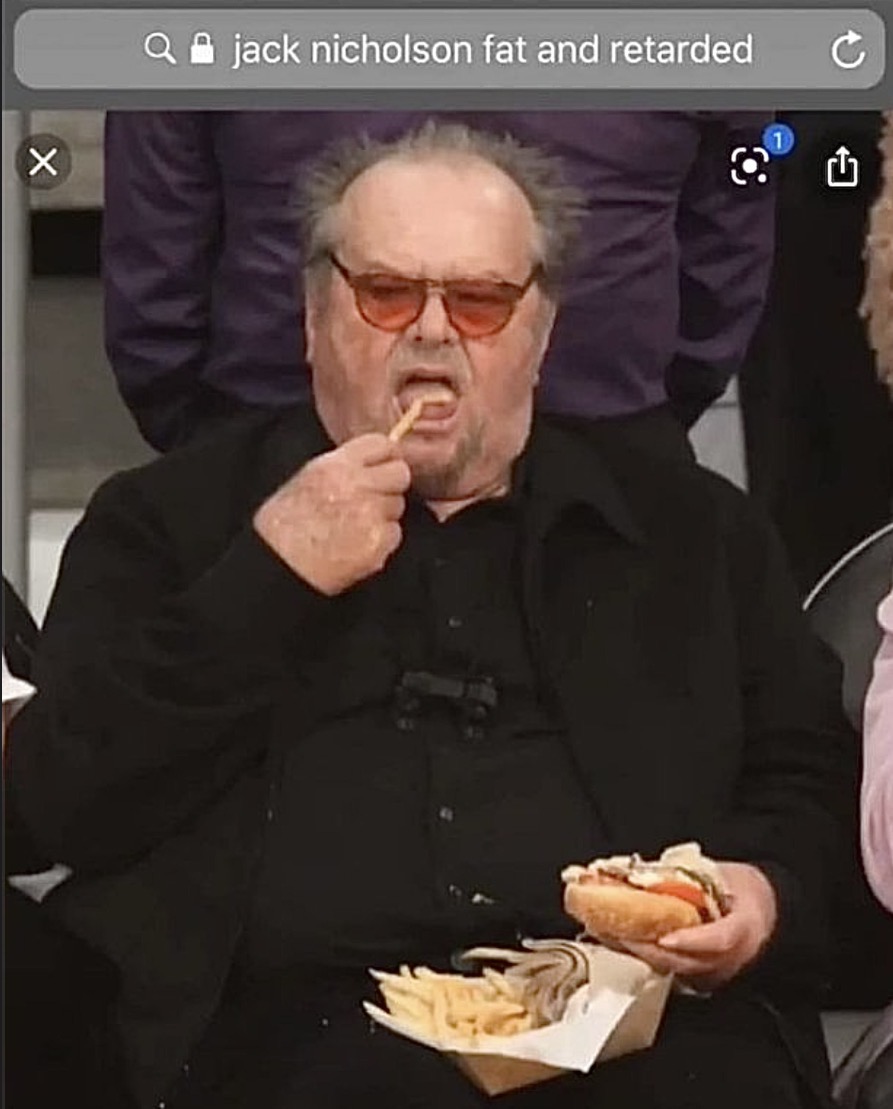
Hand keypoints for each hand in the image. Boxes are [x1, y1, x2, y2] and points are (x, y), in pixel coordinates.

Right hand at [253, 433, 410, 594]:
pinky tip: (357, 545)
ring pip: (397, 506)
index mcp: (337, 465)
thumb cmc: (283, 525)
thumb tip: (371, 464)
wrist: (278, 564)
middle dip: (391, 485)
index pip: (382, 444)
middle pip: (400, 474)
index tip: (385, 465)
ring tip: (355, 527)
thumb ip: (343, 467)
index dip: (387, 456)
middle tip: (374, 499)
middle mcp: (357, 485)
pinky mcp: (377, 543)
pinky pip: (394, 535)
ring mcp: (371, 515)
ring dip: (384, 515)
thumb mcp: (307, 478)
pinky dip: (381, 541)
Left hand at [617, 862, 777, 990]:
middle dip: (651, 950)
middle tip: (619, 933)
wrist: (767, 911)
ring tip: (613, 936)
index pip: (719, 940)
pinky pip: (673, 971)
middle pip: (689, 962)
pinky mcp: (703, 976)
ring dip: (643, 955)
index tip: (664, 937)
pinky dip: (648, 957)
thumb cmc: (744, 889)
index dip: (690, 941)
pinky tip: (625, 943)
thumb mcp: (724, 873)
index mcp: (744, 928)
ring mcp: (716, 972)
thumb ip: (690, 875)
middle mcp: (731, 958)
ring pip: (675, 970)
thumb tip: (645, 871)